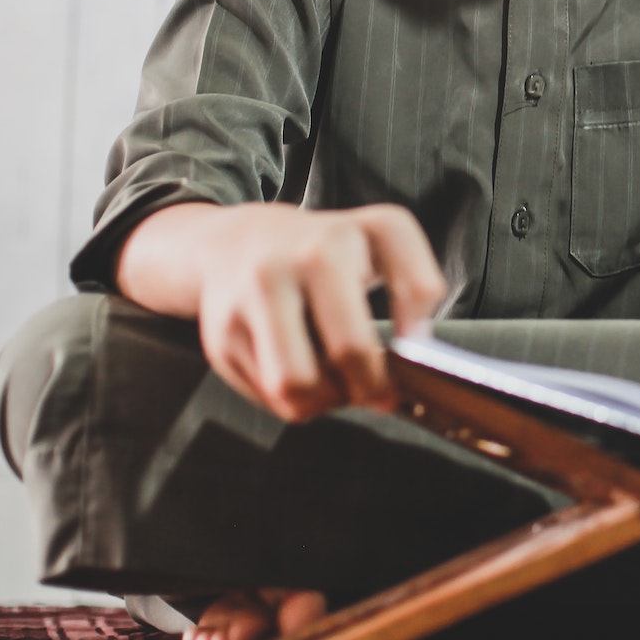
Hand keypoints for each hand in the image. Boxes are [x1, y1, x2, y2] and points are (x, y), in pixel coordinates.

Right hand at [116, 201, 449, 422]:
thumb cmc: (322, 249)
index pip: (398, 300)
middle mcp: (289, 264)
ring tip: (336, 383)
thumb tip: (417, 347)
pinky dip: (293, 397)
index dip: (406, 350)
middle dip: (370, 386)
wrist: (234, 243)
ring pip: (295, 386)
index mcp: (338, 241)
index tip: (412, 362)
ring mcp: (249, 300)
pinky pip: (269, 395)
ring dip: (325, 400)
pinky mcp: (221, 337)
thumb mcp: (378, 239)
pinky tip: (301, 370)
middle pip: (345, 352)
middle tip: (378, 392)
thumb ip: (415, 283)